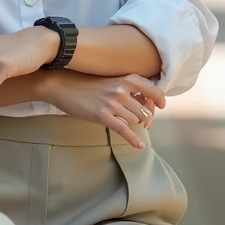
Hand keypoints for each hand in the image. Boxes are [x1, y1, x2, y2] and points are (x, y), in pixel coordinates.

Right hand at [40, 71, 165, 148]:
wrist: (64, 86)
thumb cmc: (89, 83)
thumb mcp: (112, 80)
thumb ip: (130, 88)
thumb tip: (148, 102)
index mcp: (128, 79)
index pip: (155, 92)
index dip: (160, 101)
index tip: (160, 106)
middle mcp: (122, 90)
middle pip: (146, 111)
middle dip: (146, 118)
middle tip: (141, 121)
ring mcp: (113, 103)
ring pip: (135, 120)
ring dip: (133, 124)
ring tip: (126, 123)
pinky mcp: (103, 115)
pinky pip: (124, 130)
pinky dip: (133, 139)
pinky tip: (140, 145)